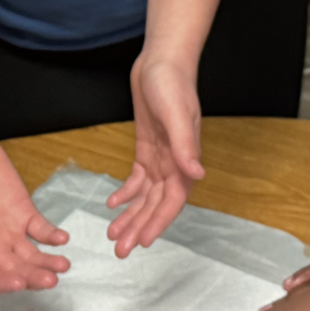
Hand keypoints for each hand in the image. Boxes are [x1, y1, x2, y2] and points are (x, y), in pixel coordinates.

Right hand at [0, 134, 70, 291]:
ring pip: (31, 254)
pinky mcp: (23, 210)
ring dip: (46, 262)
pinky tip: (62, 238)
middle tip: (49, 279)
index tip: (18, 283)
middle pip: (14, 270)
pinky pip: (40, 229)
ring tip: (62, 264)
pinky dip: (52, 235)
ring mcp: (9, 229)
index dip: (2, 285)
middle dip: (32, 277)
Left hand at [106, 56, 204, 256]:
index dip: (158, 222)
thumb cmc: (172, 84)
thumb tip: (197, 174)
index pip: (172, 201)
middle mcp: (174, 163)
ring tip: (112, 234)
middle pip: (156, 204)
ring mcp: (160, 156)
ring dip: (131, 215)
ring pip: (145, 196)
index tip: (141, 242)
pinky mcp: (147, 147)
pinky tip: (112, 202)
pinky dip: (126, 192)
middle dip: (139, 227)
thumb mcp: (176, 113)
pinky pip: (137, 178)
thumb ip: (185, 145)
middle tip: (119, 249)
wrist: (162, 61)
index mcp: (185, 160)